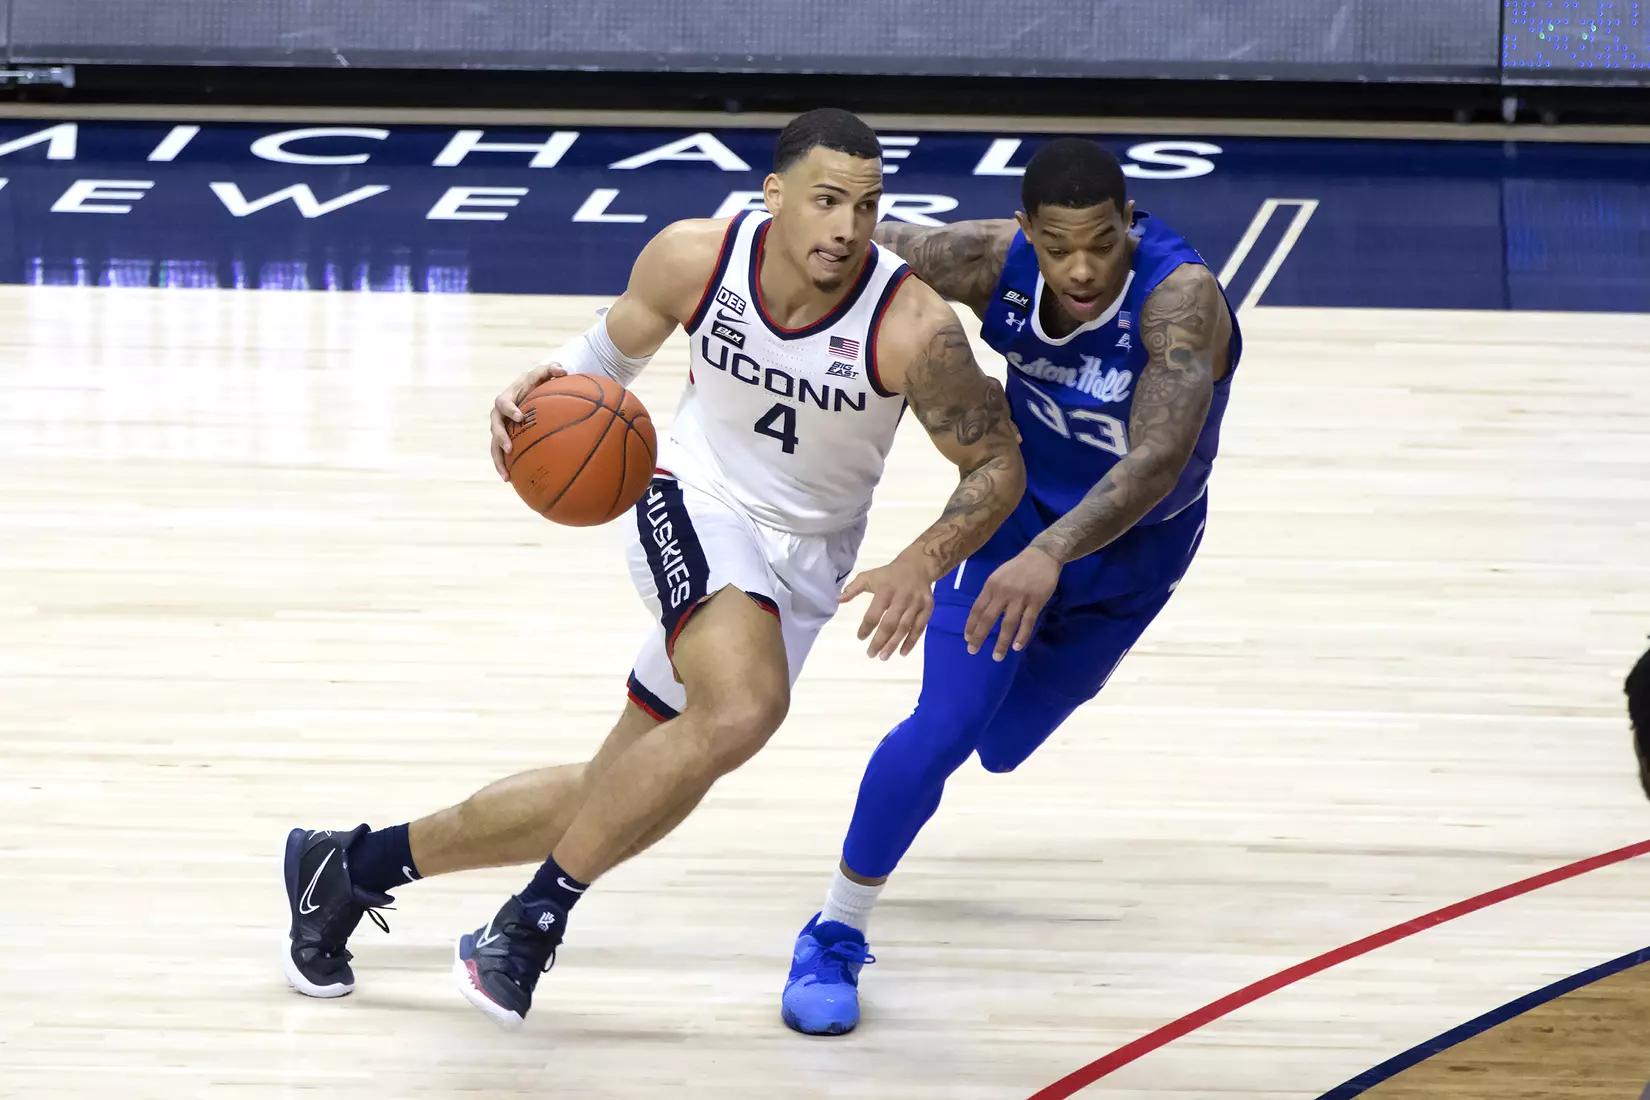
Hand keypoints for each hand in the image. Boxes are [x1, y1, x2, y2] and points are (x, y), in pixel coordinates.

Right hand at [490, 361, 567, 479]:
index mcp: (508, 397)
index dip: (509, 410)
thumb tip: (562, 370)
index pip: (503, 403)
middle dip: (501, 438)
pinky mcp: (506, 439)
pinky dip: (506, 466)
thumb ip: (551, 369)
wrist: (531, 392)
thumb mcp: (544, 373)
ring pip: (494, 445)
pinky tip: (512, 481)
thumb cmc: (538, 382)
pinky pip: (502, 454)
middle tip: (509, 448)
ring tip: (506, 476)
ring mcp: (502, 428)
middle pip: (495, 426)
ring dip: (499, 460)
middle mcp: (501, 414)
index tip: (519, 417)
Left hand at [839, 558, 935, 660]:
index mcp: (885, 590)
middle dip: (880, 641)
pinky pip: (919, 627)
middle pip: (890, 624)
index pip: (874, 613)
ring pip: (905, 627)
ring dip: (894, 644)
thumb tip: (838, 600)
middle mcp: (902, 598)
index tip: (860, 638)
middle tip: (871, 654)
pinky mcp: (928, 607)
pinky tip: (902, 652)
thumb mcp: (869, 577)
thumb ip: (853, 588)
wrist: (917, 566)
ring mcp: (916, 603)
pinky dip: (911, 641)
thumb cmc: (889, 575)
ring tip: (883, 656)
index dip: (866, 627)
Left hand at [964, 546, 1059, 660]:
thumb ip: (990, 594)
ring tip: (996, 656)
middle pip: (988, 618)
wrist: (1042, 556)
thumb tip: (981, 614)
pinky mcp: (1036, 601)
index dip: (971, 625)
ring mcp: (1020, 597)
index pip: (977, 609)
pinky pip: (1027, 622)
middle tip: (973, 651)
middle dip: (979, 636)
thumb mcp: (998, 576)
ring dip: (1001, 642)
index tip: (967, 638)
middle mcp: (1003, 592)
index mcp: (991, 586)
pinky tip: (1017, 647)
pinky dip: (1022, 636)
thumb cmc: (1018, 567)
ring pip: (1008, 624)